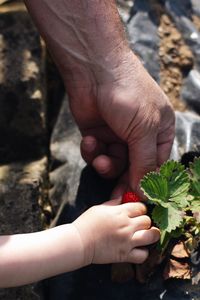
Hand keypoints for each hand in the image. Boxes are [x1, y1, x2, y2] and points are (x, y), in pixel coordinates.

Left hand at [69, 53, 174, 193]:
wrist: (95, 70)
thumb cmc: (128, 95)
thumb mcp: (143, 130)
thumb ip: (144, 163)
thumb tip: (146, 192)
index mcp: (160, 133)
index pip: (156, 166)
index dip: (147, 183)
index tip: (137, 198)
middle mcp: (140, 136)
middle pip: (134, 168)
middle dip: (123, 178)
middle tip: (115, 194)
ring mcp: (118, 135)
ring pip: (114, 164)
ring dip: (105, 164)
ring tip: (100, 157)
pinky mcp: (99, 135)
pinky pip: (97, 154)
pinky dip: (93, 151)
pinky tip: (90, 140)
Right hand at [73, 198, 159, 264]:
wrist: (79, 242)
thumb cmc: (87, 223)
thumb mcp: (100, 207)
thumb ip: (114, 202)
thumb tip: (123, 197)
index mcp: (120, 212)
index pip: (141, 207)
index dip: (140, 209)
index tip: (137, 212)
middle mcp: (127, 225)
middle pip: (148, 220)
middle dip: (145, 221)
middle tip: (140, 224)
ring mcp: (127, 241)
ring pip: (151, 236)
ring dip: (151, 234)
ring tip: (147, 235)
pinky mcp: (125, 255)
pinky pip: (143, 254)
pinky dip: (143, 252)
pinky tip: (138, 249)